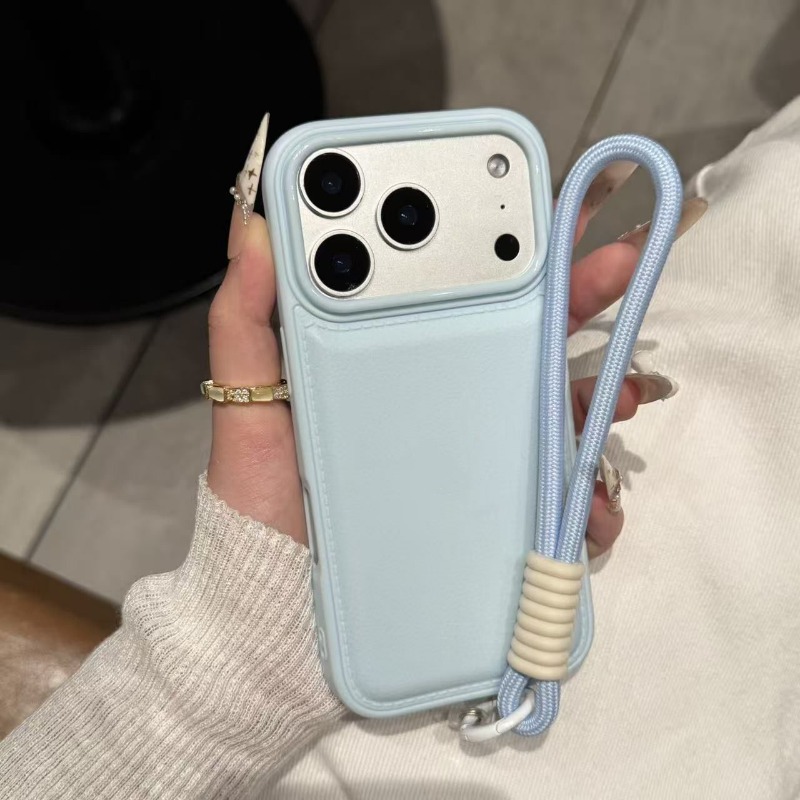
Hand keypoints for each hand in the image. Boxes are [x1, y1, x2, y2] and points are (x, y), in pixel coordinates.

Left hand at [207, 160, 699, 556]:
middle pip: (520, 338)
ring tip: (620, 394)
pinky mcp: (489, 518)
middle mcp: (441, 401)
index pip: (449, 289)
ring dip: (598, 394)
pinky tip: (591, 502)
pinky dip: (587, 496)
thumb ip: (245, 324)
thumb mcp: (248, 410)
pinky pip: (554, 496)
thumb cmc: (263, 507)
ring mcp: (471, 461)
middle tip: (617, 265)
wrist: (283, 619)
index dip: (495, 245)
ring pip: (553, 410)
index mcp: (392, 362)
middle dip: (577, 298)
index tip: (540, 209)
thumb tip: (256, 226)